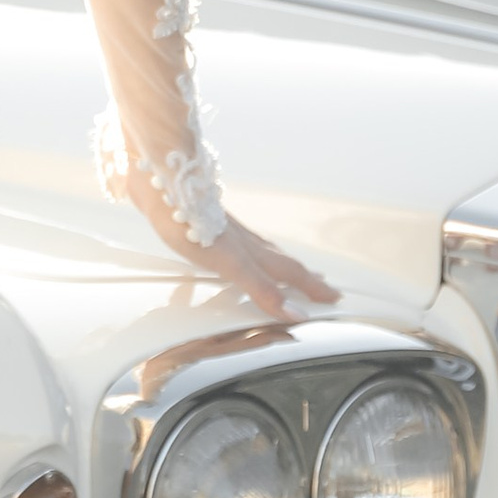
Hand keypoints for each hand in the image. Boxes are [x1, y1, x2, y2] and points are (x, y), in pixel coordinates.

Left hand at [146, 197, 339, 317]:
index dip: (312, 288)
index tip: (333, 297)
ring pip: (261, 253)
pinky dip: (245, 255)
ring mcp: (227, 232)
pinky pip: (235, 246)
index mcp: (254, 253)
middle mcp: (245, 242)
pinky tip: (231, 253)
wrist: (164, 184)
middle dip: (304, 277)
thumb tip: (295, 313)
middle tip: (323, 286)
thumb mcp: (233, 265)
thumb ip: (262, 290)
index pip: (292, 274)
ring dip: (278, 266)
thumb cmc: (194, 222)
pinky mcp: (206, 225)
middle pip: (282, 262)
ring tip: (288, 272)